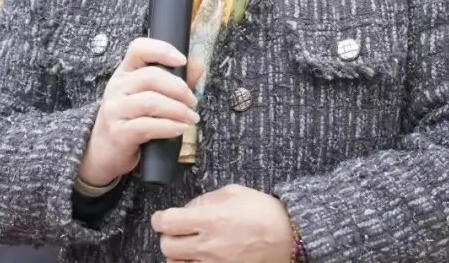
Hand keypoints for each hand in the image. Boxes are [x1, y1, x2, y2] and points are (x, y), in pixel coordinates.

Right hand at [78, 38, 201, 186]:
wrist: (104, 152)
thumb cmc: (131, 120)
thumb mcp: (150, 96)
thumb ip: (175, 80)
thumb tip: (197, 63)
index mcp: (125, 72)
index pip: (138, 49)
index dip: (162, 50)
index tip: (182, 61)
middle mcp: (117, 87)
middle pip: (151, 76)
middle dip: (179, 88)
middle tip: (193, 102)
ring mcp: (115, 109)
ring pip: (151, 101)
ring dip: (178, 109)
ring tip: (191, 118)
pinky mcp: (118, 132)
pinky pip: (147, 125)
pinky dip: (169, 127)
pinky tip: (181, 129)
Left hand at [151, 184, 293, 262]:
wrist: (289, 237)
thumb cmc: (263, 212)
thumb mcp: (234, 193)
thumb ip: (206, 199)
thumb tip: (188, 208)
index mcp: (211, 220)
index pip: (167, 223)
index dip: (159, 219)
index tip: (162, 217)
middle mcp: (209, 246)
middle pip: (167, 246)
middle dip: (168, 236)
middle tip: (177, 230)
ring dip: (178, 254)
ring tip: (189, 245)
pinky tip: (199, 257)